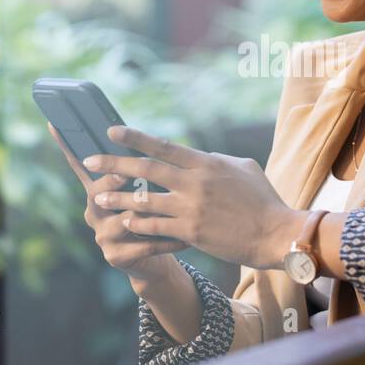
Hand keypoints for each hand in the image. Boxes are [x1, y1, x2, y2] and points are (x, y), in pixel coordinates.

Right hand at [47, 123, 183, 284]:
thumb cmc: (151, 217)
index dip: (67, 147)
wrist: (153, 260)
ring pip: (122, 220)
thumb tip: (141, 135)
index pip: (80, 165)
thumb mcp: (143, 191)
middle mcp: (95, 212)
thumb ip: (139, 169)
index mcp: (98, 192)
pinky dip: (166, 240)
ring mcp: (102, 235)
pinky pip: (143, 245)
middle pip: (96, 192)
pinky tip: (185, 237)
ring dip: (146, 213)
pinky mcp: (116, 256)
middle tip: (124, 174)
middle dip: (110, 182)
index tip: (56, 124)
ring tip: (167, 208)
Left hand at [82, 125, 306, 270]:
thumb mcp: (243, 167)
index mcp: (206, 163)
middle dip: (113, 164)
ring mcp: (191, 208)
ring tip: (98, 198)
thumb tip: (198, 156)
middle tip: (89, 161)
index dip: (134, 137)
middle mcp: (195, 182)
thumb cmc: (263, 199)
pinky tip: (124, 222)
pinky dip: (138, 223)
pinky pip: (155, 226)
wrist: (275, 233)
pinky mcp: (191, 232)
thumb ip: (216, 160)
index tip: (111, 131)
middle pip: (145, 170)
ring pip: (144, 200)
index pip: (163, 146)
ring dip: (118, 198)